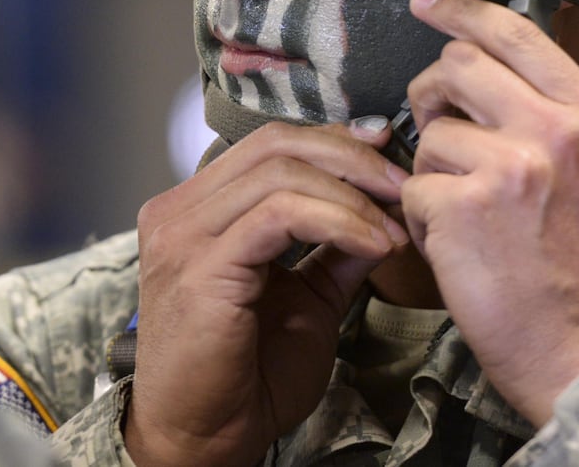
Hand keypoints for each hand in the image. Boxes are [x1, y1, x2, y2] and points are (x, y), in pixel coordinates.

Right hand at [125, 120, 409, 466]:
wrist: (205, 440)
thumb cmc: (247, 379)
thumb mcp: (307, 299)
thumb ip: (335, 251)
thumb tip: (383, 212)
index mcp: (194, 210)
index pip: (269, 144)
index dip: (334, 141)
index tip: (387, 156)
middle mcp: (178, 212)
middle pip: (274, 144)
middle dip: (350, 157)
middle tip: (400, 184)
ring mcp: (182, 236)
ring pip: (280, 173)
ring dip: (352, 195)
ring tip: (393, 228)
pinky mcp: (199, 267)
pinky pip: (279, 216)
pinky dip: (338, 222)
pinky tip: (373, 245)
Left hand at [400, 0, 578, 425]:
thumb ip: (561, 119)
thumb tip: (500, 73)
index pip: (516, 34)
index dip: (462, 10)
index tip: (426, 1)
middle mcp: (555, 129)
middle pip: (456, 67)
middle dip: (431, 94)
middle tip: (432, 127)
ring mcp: (508, 167)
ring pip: (430, 134)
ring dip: (433, 173)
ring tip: (468, 220)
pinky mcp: (463, 208)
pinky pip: (414, 190)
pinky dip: (424, 222)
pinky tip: (458, 252)